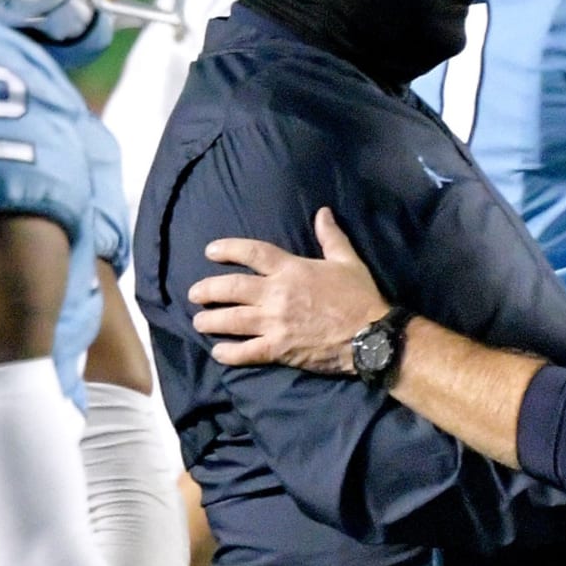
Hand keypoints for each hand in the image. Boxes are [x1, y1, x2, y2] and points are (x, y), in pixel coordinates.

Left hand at [190, 209, 388, 372]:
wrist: (370, 336)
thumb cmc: (360, 297)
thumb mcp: (347, 261)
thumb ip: (331, 236)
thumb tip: (323, 212)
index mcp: (291, 269)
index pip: (252, 253)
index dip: (228, 249)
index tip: (210, 251)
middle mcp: (276, 294)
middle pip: (231, 287)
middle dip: (207, 290)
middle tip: (194, 294)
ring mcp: (275, 323)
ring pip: (231, 320)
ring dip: (210, 321)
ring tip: (199, 322)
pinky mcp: (279, 349)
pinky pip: (246, 352)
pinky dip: (229, 353)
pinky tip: (218, 351)